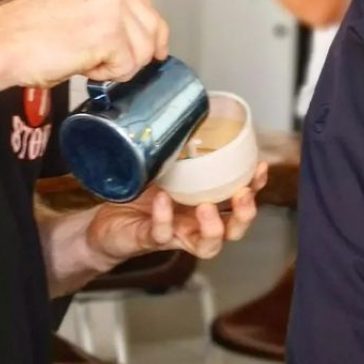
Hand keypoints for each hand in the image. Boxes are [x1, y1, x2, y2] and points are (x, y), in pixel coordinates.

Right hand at [0, 0, 168, 87]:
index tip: (155, 49)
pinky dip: (107, 75)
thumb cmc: (25, 32)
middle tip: (108, 65)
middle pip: (150, 25)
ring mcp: (110, 3)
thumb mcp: (69, 3)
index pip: (141, 2)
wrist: (1, 43)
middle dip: (136, 52)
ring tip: (86, 61)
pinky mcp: (110, 31)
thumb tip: (128, 34)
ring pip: (143, 48)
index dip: (150, 31)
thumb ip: (100, 9)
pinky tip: (82, 65)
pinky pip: (127, 65)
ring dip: (118, 65)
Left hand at [86, 162, 268, 263]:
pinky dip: (164, 217)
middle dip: (245, 214)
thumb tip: (189, 119)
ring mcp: (176, 236)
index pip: (239, 201)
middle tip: (242, 194)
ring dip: (213, 228)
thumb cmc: (137, 197)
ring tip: (206, 207)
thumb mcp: (161, 171)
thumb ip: (177, 155)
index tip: (258, 167)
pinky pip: (162, 233)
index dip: (255, 187)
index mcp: (205, 206)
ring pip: (207, 245)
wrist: (104, 224)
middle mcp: (195, 225)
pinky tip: (162, 200)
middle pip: (234, 230)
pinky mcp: (151, 240)